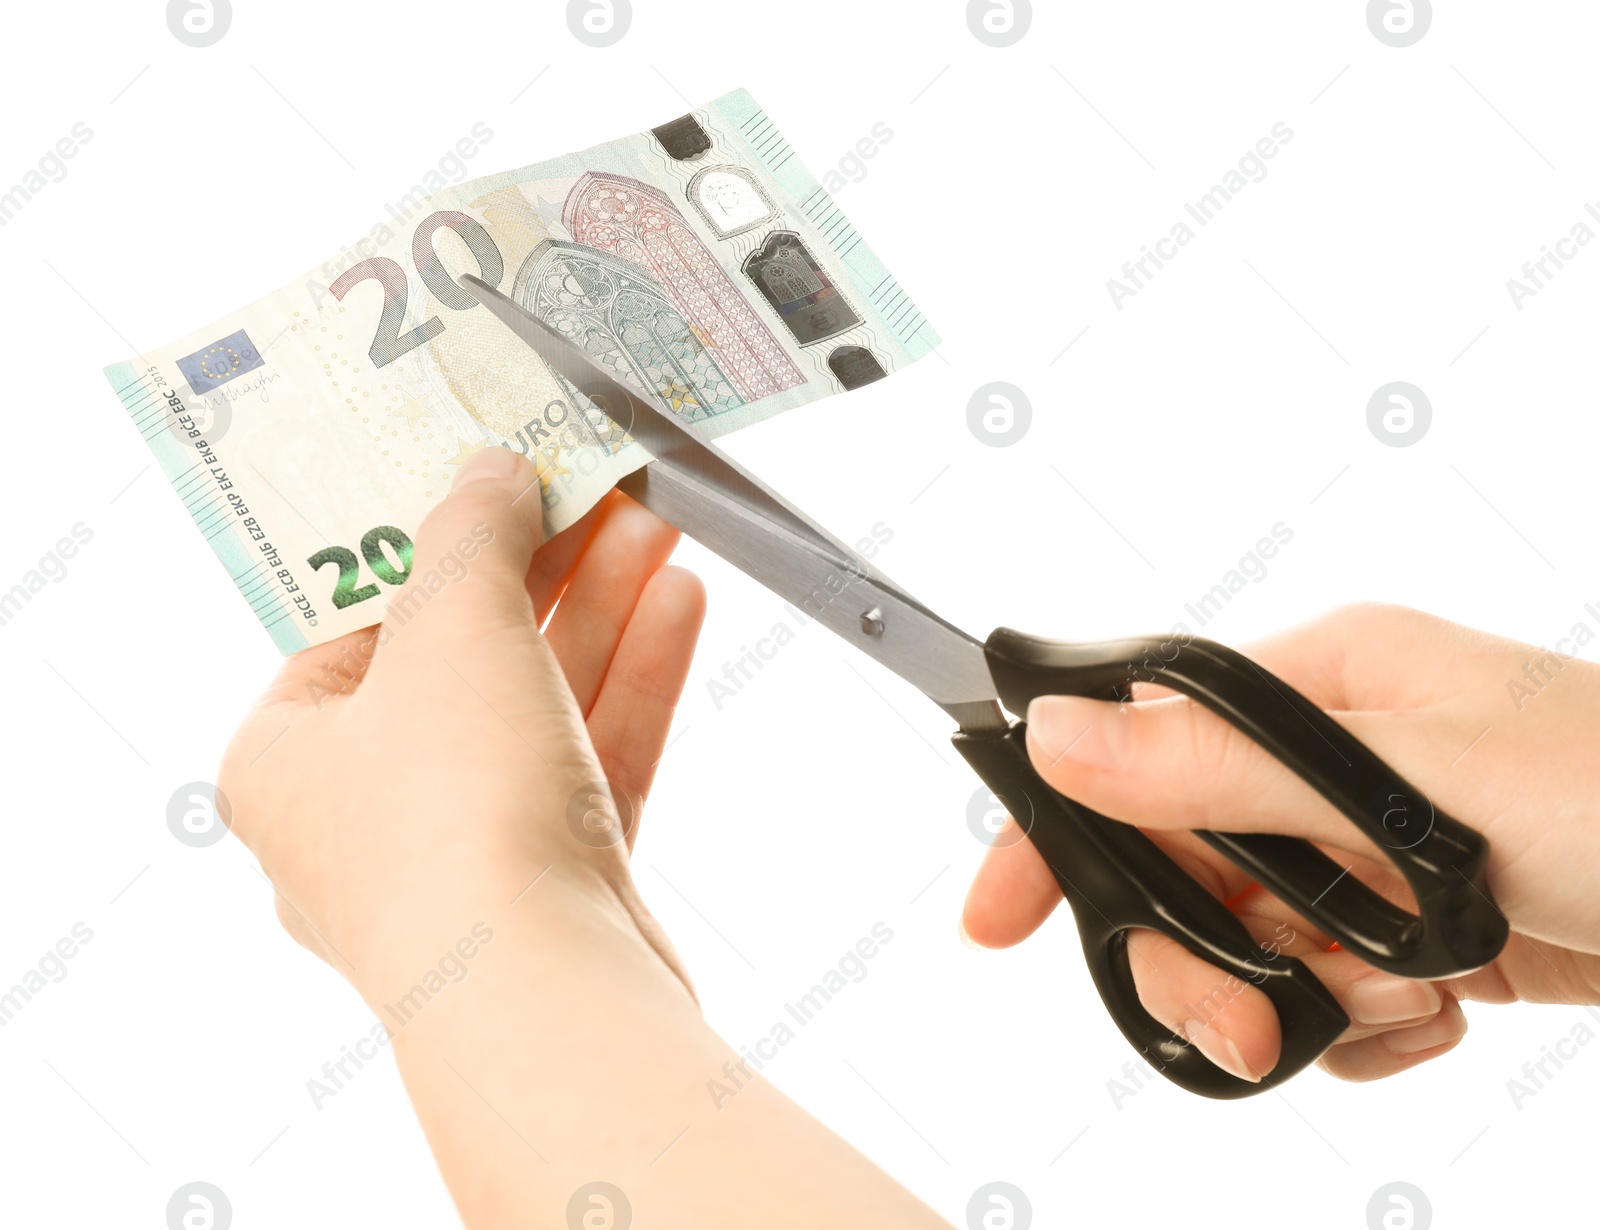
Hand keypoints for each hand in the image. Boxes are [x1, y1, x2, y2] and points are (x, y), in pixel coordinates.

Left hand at [220, 447, 703, 998]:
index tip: (489, 474)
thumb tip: (490, 473)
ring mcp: (461, 857)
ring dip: (598, 611)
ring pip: (536, 707)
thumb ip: (471, 535)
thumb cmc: (451, 814)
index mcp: (285, 757)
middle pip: (457, 657)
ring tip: (656, 523)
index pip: (352, 619)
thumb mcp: (451, 629)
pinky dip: (629, 683)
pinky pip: (588, 762)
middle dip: (538, 567)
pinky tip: (680, 606)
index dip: (428, 538)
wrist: (543, 995)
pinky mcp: (551, 887)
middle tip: (594, 485)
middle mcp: (362, 813)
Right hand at [962, 603, 1599, 1083]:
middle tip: (1241, 1019)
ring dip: (1301, 998)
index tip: (999, 915)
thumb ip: (1224, 765)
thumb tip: (1067, 734)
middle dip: (1199, 953)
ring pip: (1250, 941)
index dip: (1060, 828)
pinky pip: (1325, 994)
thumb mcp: (1414, 778)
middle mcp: (1334, 763)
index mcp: (1319, 685)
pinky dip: (1364, 1029)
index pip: (1136, 744)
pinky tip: (1437, 1015)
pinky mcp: (1417, 929)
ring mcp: (1374, 851)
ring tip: (1390, 1006)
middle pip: (1183, 863)